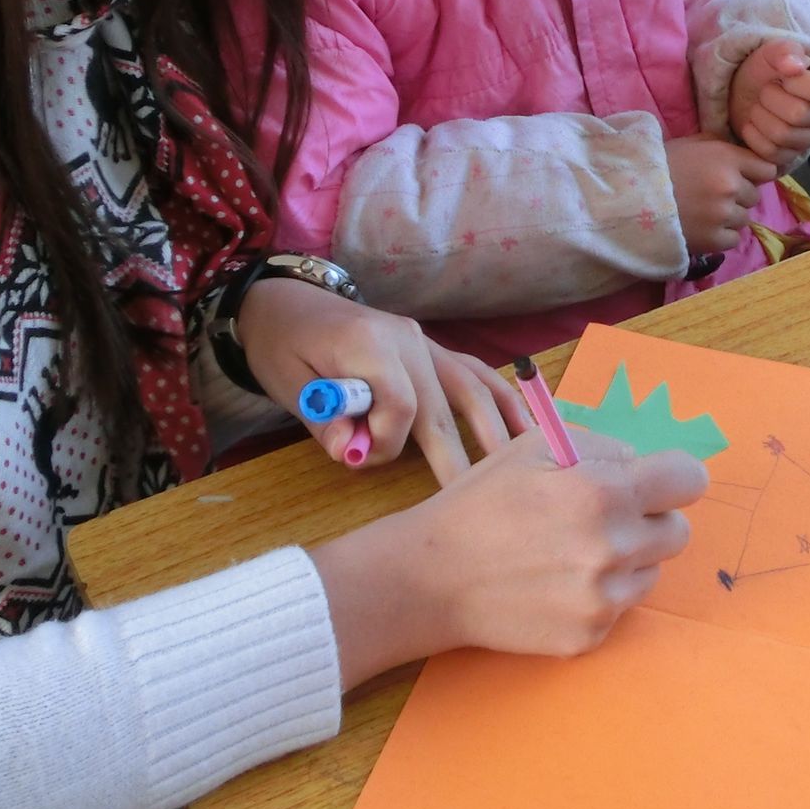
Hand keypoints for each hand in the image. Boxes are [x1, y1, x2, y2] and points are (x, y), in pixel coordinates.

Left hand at [234, 277, 524, 486]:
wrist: (287, 304)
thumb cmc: (283, 347)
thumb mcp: (290, 386)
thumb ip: (326, 420)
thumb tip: (356, 452)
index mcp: (370, 344)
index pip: (401, 402)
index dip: (388, 438)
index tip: (360, 454)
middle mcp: (409, 340)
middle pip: (443, 404)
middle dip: (457, 457)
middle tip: (474, 504)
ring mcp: (426, 342)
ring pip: (471, 389)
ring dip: (496, 430)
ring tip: (519, 467)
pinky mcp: (433, 348)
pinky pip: (475, 373)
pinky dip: (503, 399)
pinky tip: (526, 427)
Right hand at [324, 432, 708, 677]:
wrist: (431, 579)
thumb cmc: (482, 502)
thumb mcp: (536, 447)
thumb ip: (601, 448)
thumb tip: (641, 466)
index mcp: (604, 491)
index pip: (690, 480)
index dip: (674, 477)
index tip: (656, 482)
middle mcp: (613, 548)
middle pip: (679, 531)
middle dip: (651, 519)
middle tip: (605, 517)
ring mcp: (604, 600)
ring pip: (652, 572)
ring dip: (627, 559)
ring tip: (571, 552)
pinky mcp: (590, 636)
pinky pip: (621, 608)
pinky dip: (600, 594)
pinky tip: (555, 584)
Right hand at [665, 134, 777, 258]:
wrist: (631, 196)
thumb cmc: (660, 165)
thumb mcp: (693, 144)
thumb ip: (722, 147)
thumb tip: (745, 154)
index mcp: (728, 159)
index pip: (766, 170)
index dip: (755, 174)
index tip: (744, 178)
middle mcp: (731, 186)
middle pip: (754, 196)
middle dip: (739, 197)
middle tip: (715, 197)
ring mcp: (723, 214)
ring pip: (744, 219)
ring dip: (730, 217)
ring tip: (706, 214)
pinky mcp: (714, 239)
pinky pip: (733, 239)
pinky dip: (721, 236)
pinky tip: (703, 228)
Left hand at [726, 38, 809, 167]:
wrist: (745, 92)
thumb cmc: (766, 70)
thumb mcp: (771, 52)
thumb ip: (784, 51)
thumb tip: (793, 65)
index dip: (796, 83)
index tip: (782, 77)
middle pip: (798, 114)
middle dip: (770, 99)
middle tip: (764, 92)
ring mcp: (809, 139)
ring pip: (782, 135)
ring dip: (760, 117)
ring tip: (758, 106)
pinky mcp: (790, 157)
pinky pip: (770, 152)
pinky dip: (754, 136)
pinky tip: (753, 124)